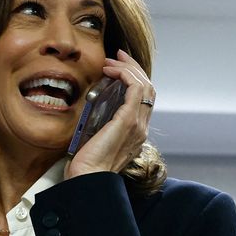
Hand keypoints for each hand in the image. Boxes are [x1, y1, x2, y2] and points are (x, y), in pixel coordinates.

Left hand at [65, 49, 154, 178]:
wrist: (88, 179)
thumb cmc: (87, 166)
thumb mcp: (95, 140)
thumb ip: (100, 125)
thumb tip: (91, 108)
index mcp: (136, 134)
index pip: (143, 99)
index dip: (133, 79)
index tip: (116, 67)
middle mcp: (141, 128)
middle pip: (148, 88)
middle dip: (133, 67)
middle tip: (117, 56)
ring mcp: (138, 125)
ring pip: (144, 85)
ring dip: (128, 68)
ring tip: (111, 62)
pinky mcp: (128, 121)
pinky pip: (135, 88)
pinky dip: (125, 74)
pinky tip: (111, 71)